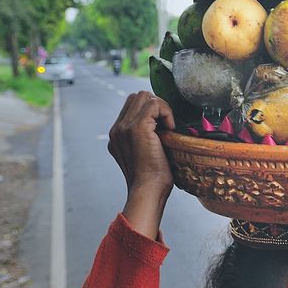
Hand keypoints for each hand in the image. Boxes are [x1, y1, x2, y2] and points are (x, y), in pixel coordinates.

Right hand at [108, 92, 175, 236]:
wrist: (148, 190)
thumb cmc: (152, 178)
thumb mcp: (145, 154)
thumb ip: (146, 138)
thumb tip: (163, 126)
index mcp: (117, 135)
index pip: (132, 105)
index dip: (151, 110)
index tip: (163, 126)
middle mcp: (117, 129)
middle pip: (137, 96)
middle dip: (156, 105)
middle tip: (167, 124)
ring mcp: (125, 127)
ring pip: (144, 96)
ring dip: (161, 107)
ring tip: (168, 126)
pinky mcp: (137, 127)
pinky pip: (154, 103)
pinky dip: (166, 112)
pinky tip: (170, 129)